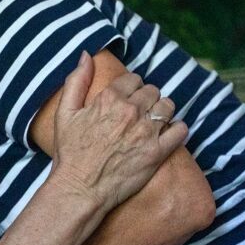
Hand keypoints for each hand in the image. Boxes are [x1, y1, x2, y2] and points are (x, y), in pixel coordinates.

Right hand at [50, 52, 185, 210]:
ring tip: (154, 122)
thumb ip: (76, 81)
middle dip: (147, 99)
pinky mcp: (157, 152)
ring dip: (163, 111)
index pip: (134, 79)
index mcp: (109, 98)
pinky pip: (180, 130)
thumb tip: (86, 55)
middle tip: (140, 113)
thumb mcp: (64, 113)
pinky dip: (177, 129)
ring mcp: (146, 132)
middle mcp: (130, 111)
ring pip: (168, 106)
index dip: (131, 88)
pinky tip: (168, 134)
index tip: (128, 98)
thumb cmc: (70, 154)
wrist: (80, 189)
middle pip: (153, 91)